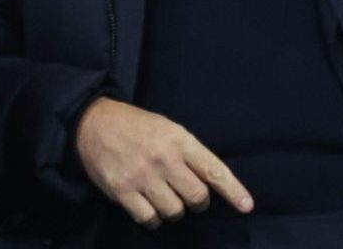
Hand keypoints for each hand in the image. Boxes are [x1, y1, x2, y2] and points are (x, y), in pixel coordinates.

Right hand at [75, 98, 252, 227]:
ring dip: (174, 211)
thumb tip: (210, 180)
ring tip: (166, 199)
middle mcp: (165, 160)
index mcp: (181, 141)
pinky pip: (148, 218)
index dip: (234, 191)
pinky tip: (151, 209)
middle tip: (191, 197)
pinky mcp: (121, 191)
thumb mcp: (171, 129)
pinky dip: (153, 219)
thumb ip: (190, 153)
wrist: (94, 124)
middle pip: (197, 197)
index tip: (247, 205)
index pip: (215, 170)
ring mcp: (142, 177)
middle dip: (198, 202)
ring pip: (174, 211)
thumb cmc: (138, 126)